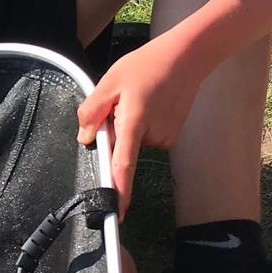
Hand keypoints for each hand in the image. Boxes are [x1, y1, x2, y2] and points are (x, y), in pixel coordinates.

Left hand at [76, 34, 203, 216]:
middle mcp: (152, 135)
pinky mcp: (172, 137)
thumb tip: (85, 139)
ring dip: (128, 126)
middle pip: (121, 148)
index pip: (123, 166)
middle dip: (113, 131)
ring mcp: (165, 138)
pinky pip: (146, 137)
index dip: (118, 192)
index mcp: (134, 122)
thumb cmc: (147, 65)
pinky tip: (150, 103)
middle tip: (121, 100)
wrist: (186, 58)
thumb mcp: (110, 82)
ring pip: (134, 142)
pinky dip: (142, 125)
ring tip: (139, 97)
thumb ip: (92, 111)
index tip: (115, 214)